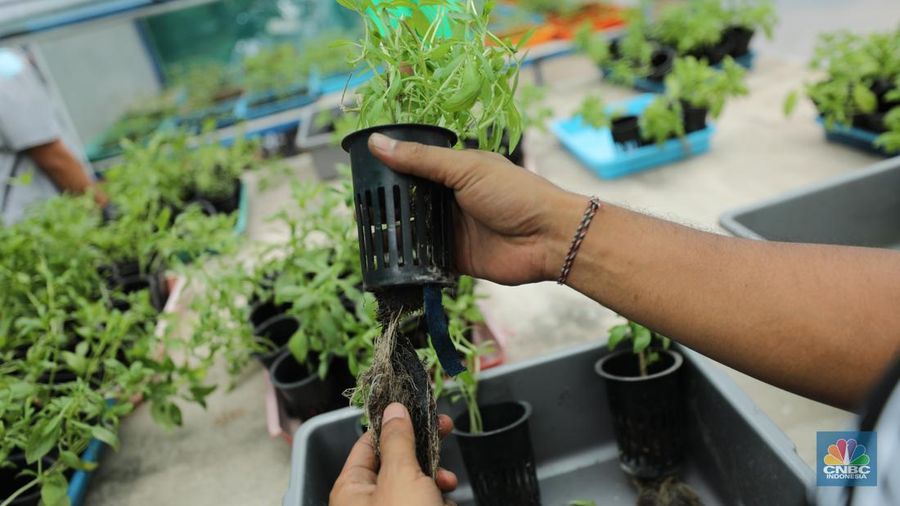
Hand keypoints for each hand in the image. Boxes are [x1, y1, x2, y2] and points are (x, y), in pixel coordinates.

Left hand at [330, 403, 457, 505]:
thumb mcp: (401, 475)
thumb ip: (398, 440)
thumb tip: (394, 409)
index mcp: (352, 489)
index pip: (368, 443)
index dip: (392, 423)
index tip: (415, 408)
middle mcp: (368, 501)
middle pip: (397, 461)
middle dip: (424, 450)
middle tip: (444, 428)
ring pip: (416, 484)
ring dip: (436, 480)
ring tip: (447, 482)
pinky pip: (426, 502)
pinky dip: (440, 500)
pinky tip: (445, 503)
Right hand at [368, 133, 584, 284]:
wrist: (549, 238)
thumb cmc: (515, 193)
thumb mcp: (465, 168)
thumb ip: (421, 159)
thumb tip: (377, 143)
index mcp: (453, 171)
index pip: (413, 166)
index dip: (389, 169)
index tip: (359, 173)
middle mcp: (449, 199)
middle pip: (409, 201)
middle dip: (386, 205)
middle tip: (356, 209)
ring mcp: (451, 230)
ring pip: (413, 231)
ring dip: (393, 233)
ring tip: (363, 234)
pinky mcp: (453, 259)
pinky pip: (423, 260)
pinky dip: (407, 260)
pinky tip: (384, 259)